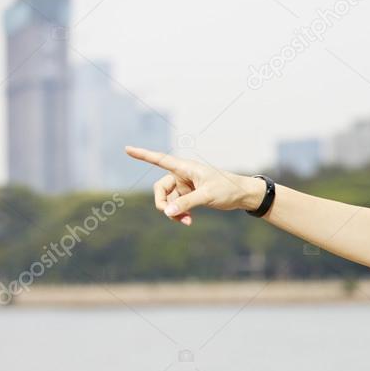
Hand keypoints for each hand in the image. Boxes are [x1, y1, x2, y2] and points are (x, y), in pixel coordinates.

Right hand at [124, 146, 264, 225]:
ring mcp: (185, 186)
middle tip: (172, 216)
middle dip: (163, 204)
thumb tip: (167, 212)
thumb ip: (186, 204)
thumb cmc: (227, 189)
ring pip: (168, 200)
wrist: (242, 195)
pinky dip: (179, 213)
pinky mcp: (189, 195)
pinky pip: (176, 205)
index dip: (143, 155)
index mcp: (185, 168)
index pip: (160, 159)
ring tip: (187, 222)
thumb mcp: (207, 196)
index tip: (127, 149)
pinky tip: (188, 221)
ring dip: (174, 212)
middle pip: (160, 189)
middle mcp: (182, 175)